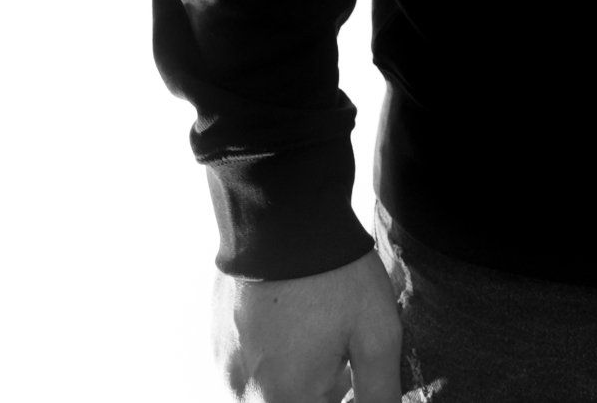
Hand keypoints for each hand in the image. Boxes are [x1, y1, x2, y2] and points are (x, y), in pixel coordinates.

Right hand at [211, 248, 403, 402]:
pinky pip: (249, 370)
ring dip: (297, 376)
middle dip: (323, 389)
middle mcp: (244, 395)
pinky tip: (293, 321)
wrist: (283, 214)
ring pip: (270, 392)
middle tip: (342, 351)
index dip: (346, 393)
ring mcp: (225, 370)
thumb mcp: (377, 333)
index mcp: (285, 400)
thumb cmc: (335, 274)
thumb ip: (380, 392)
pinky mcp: (216, 344)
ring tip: (318, 332)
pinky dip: (273, 358)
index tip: (351, 370)